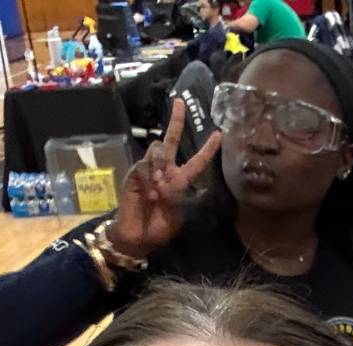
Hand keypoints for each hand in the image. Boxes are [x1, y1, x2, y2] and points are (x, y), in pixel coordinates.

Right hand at [108, 98, 221, 259]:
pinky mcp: (134, 174)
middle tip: (179, 102)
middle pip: (170, 141)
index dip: (207, 149)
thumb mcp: (175, 215)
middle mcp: (164, 171)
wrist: (139, 237)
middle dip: (176, 121)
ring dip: (161, 166)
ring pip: (157, 150)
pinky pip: (144, 167)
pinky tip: (150, 194)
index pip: (195, 162)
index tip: (218, 134)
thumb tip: (163, 179)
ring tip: (159, 189)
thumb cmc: (159, 228)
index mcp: (179, 182)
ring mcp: (148, 171)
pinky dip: (149, 180)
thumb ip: (174, 196)